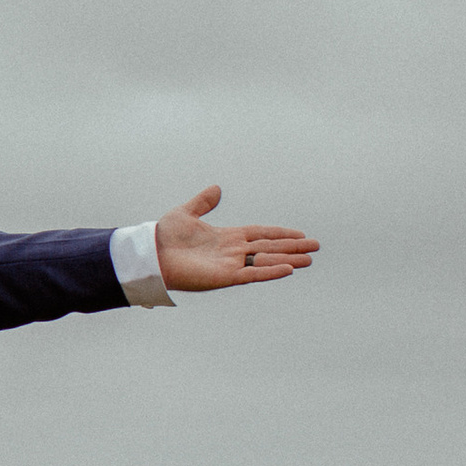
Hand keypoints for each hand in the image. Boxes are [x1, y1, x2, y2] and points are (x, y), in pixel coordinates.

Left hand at [154, 186, 319, 293]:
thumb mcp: (186, 213)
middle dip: (292, 247)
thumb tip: (216, 188)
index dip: (280, 234)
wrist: (150, 253)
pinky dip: (270, 271)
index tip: (300, 234)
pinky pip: (252, 273)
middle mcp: (232, 251)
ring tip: (309, 259)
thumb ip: (204, 202)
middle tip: (316, 247)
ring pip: (266, 260)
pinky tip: (288, 269)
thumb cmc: (164, 236)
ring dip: (288, 259)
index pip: (260, 234)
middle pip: (269, 247)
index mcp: (226, 237)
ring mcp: (230, 264)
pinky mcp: (224, 276)